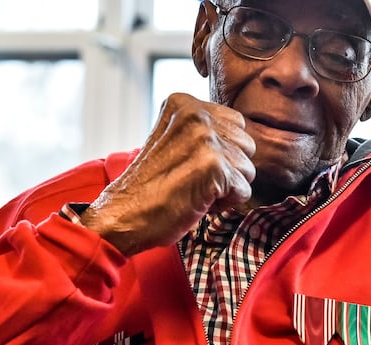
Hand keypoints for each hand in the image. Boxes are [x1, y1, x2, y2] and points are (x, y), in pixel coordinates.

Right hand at [80, 93, 255, 255]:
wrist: (123, 214)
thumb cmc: (150, 186)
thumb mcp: (174, 140)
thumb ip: (203, 130)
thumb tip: (242, 137)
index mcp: (185, 103)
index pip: (236, 123)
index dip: (222, 150)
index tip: (193, 164)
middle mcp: (197, 114)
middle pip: (246, 145)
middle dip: (228, 168)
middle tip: (194, 179)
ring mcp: (205, 139)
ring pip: (247, 169)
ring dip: (226, 187)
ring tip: (194, 189)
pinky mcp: (213, 166)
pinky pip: (243, 190)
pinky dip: (225, 203)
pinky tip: (198, 201)